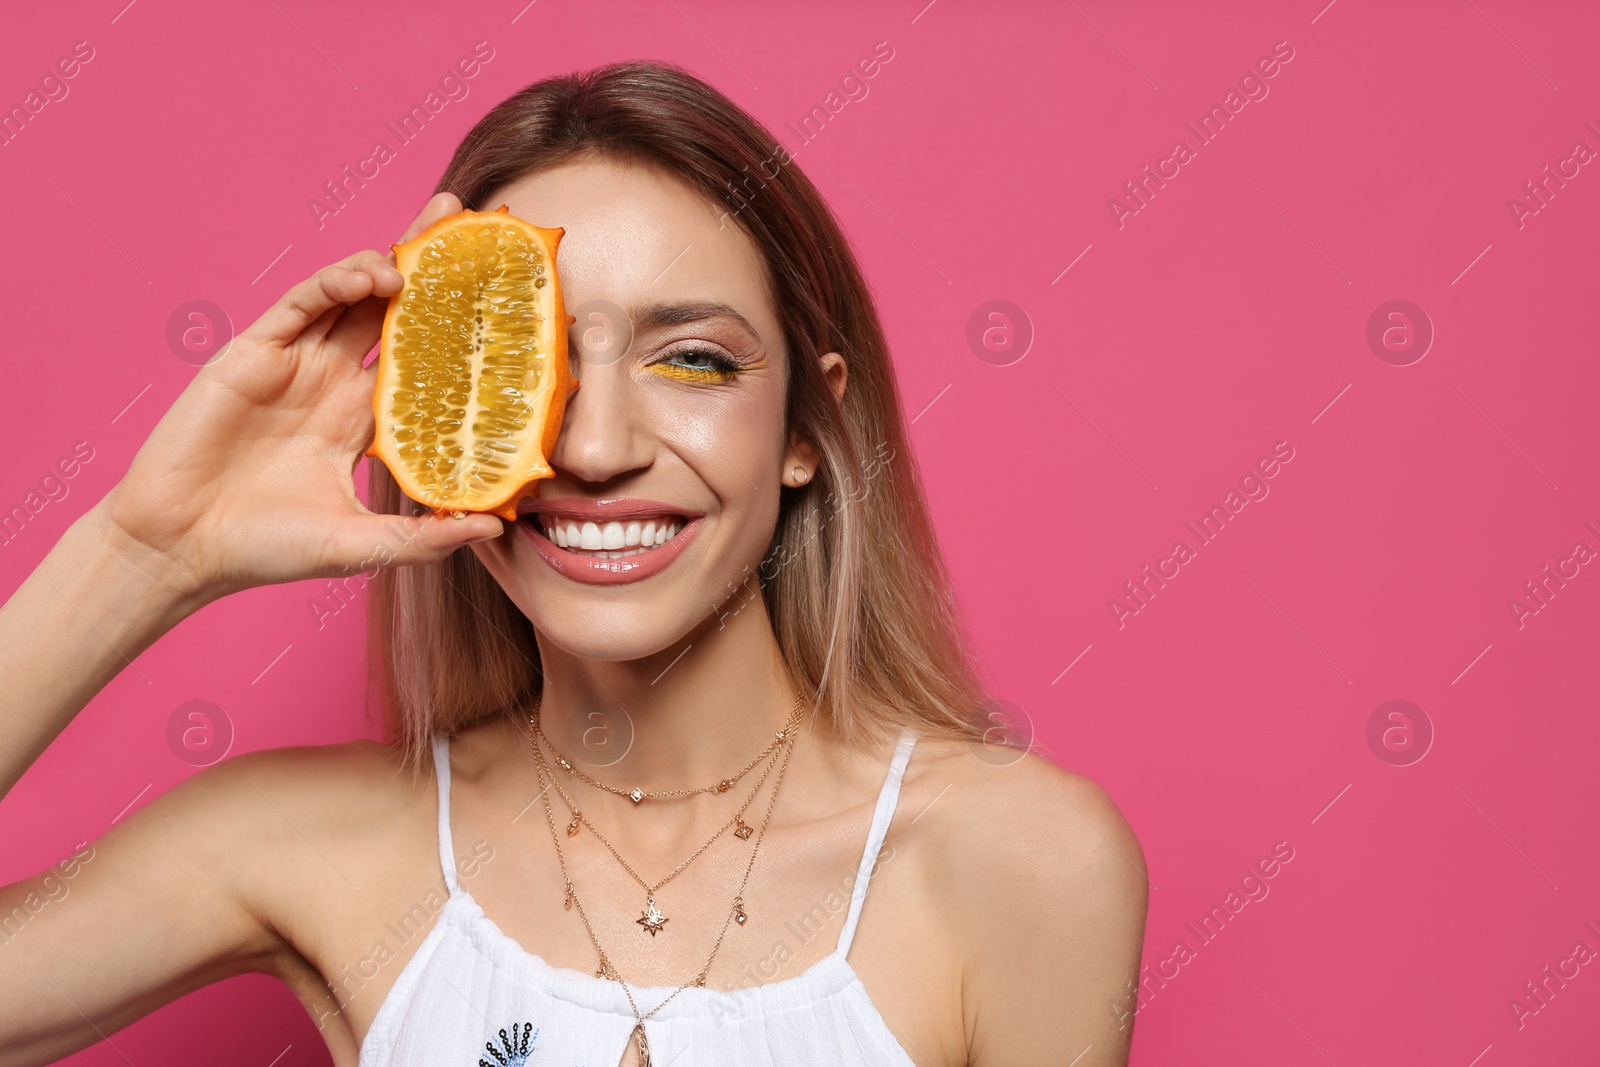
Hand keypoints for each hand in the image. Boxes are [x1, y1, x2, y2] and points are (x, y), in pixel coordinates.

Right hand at [96, 192, 504, 605]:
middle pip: (398, 312)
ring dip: (393, 262)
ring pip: (354, 295)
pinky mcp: (257, 351)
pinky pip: (303, 302)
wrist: (183, 546)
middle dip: (434, 270)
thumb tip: (497, 526)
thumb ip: (426, 536)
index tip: (509, 306)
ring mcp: (299, 362)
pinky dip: (337, 280)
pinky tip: (374, 272)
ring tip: (434, 239)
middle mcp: (338, 382)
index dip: (463, 331)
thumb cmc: (268, 547)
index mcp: (367, 420)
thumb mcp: (363, 545)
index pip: (427, 362)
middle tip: (477, 228)